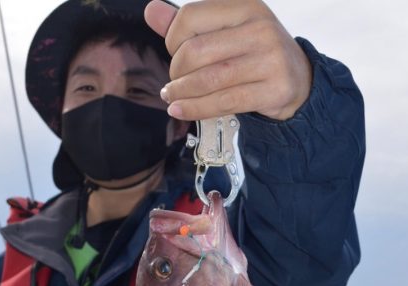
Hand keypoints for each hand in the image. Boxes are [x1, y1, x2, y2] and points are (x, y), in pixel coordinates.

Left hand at [144, 0, 311, 121]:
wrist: (299, 81)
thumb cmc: (255, 55)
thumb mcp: (226, 33)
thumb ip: (189, 25)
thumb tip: (151, 11)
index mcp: (244, 6)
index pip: (190, 17)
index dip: (172, 39)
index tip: (174, 54)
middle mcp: (259, 28)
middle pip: (196, 50)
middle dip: (176, 72)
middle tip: (173, 84)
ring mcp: (270, 59)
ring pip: (209, 79)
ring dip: (182, 93)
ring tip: (171, 99)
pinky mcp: (275, 90)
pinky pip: (225, 102)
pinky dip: (196, 109)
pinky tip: (181, 110)